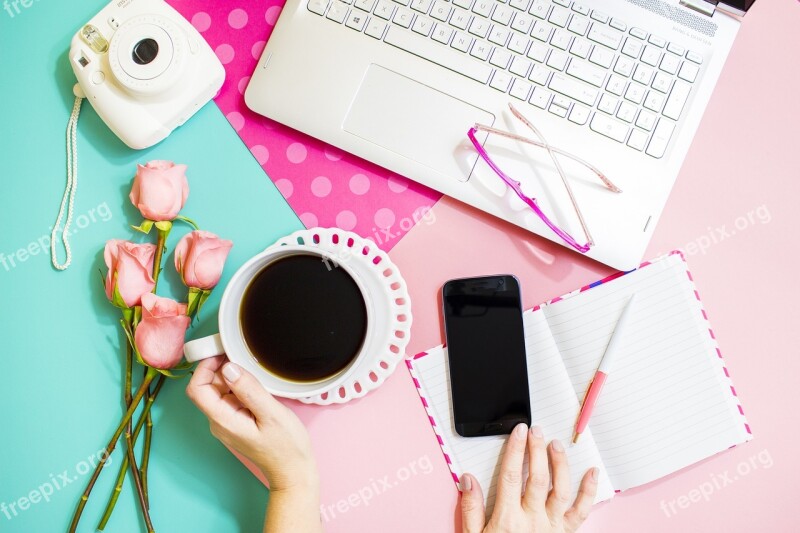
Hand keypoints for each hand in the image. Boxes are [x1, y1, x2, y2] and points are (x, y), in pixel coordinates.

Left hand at [186, 356, 318, 492]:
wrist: (293, 470)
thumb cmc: (286, 446)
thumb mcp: (271, 413)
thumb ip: (248, 390)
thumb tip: (228, 368)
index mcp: (223, 420)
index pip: (197, 388)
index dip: (205, 367)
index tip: (223, 353)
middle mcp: (219, 422)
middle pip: (206, 387)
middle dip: (220, 368)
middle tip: (241, 356)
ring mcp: (226, 422)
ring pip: (218, 391)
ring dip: (231, 377)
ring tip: (253, 371)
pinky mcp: (236, 421)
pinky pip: (229, 398)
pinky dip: (238, 386)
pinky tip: (255, 384)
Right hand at [460, 424, 597, 532]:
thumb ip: (471, 509)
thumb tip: (467, 480)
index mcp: (508, 519)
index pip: (510, 475)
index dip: (515, 450)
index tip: (518, 431)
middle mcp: (533, 520)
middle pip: (537, 477)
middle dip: (536, 450)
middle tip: (536, 431)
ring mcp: (552, 528)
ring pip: (560, 490)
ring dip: (559, 464)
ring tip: (556, 445)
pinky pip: (581, 511)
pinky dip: (589, 491)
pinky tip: (592, 472)